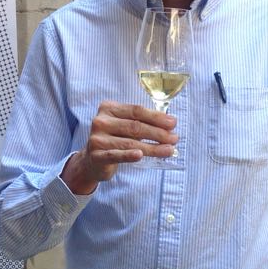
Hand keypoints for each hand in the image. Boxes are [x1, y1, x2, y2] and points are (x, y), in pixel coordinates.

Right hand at [61, 101, 177, 194]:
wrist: (93, 160)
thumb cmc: (115, 139)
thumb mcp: (125, 126)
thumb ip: (142, 122)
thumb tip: (170, 123)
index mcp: (108, 108)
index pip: (136, 111)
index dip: (156, 117)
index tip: (173, 123)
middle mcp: (101, 121)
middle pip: (134, 126)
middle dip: (157, 133)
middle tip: (174, 138)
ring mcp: (97, 139)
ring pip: (130, 142)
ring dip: (152, 147)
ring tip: (168, 150)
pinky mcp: (96, 156)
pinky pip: (116, 155)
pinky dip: (128, 155)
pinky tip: (141, 156)